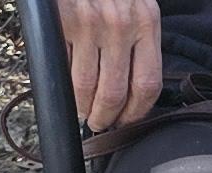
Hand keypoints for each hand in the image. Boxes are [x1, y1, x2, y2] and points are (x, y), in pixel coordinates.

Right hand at [57, 0, 163, 137]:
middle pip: (117, 93)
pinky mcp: (63, 22)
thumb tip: (130, 84)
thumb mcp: (133, 4)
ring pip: (88, 87)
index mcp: (147, 21)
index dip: (137, 112)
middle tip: (100, 122)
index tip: (127, 120)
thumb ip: (136, 37)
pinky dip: (63, 85)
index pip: (148, 84)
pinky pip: (63, 67)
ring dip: (84, 108)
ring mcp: (91, 24)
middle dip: (107, 117)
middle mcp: (122, 25)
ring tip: (83, 111)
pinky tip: (66, 88)